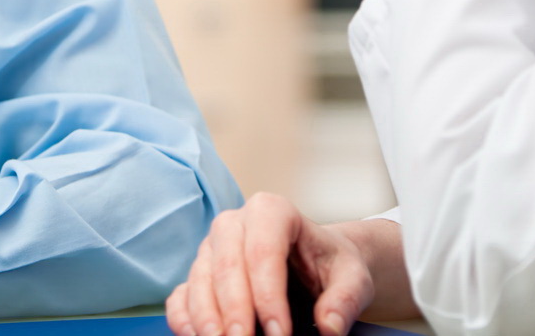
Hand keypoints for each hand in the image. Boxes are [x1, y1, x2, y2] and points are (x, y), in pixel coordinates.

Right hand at [165, 193, 410, 335]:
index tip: (280, 332)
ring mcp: (212, 248)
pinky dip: (183, 317)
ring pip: (200, 279)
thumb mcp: (352, 278)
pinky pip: (182, 294)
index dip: (268, 294)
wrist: (317, 263)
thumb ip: (344, 300)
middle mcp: (235, 224)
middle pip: (226, 264)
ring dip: (207, 317)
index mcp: (273, 212)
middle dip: (234, 310)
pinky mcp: (199, 274)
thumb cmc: (331, 265)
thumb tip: (329, 326)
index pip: (263, 250)